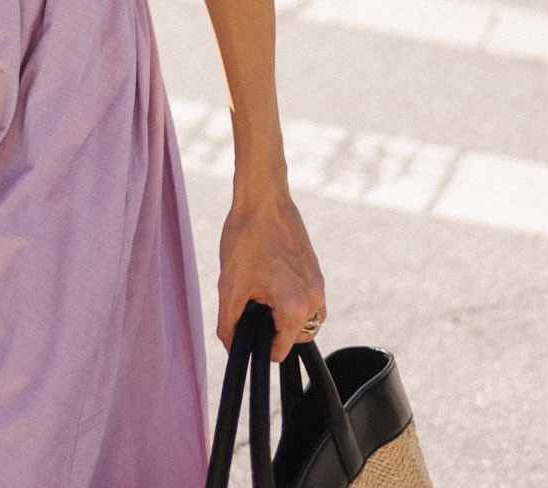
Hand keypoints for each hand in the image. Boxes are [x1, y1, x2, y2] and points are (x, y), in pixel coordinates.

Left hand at [217, 187, 324, 361]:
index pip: (281, 350)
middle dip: (273, 329)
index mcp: (296, 306)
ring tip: (259, 291)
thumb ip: (229, 324)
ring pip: (303, 320)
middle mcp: (315, 298)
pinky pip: (307, 300)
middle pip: (296, 337)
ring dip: (283, 316)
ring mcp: (319, 284)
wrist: (264, 197)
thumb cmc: (247, 236)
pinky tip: (269, 279)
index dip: (259, 345)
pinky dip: (291, 300)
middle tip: (252, 303)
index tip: (246, 325)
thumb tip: (231, 347)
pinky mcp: (316, 272)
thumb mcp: (230, 285)